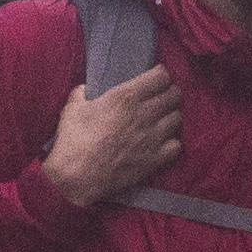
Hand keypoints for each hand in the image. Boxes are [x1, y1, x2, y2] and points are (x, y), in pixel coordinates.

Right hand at [38, 65, 185, 207]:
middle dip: (170, 93)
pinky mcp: (155, 159)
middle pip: (175, 95)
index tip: (156, 78)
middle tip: (161, 98)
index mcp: (125, 97)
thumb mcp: (72, 107)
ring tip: (163, 119)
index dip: (160, 75)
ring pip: (178, 118)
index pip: (161, 76)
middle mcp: (144, 113)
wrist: (77, 176)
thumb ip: (83, 93)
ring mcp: (153, 137)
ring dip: (172, 116)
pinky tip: (163, 142)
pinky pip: (177, 145)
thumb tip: (86, 89)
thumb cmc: (73, 140)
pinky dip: (172, 142)